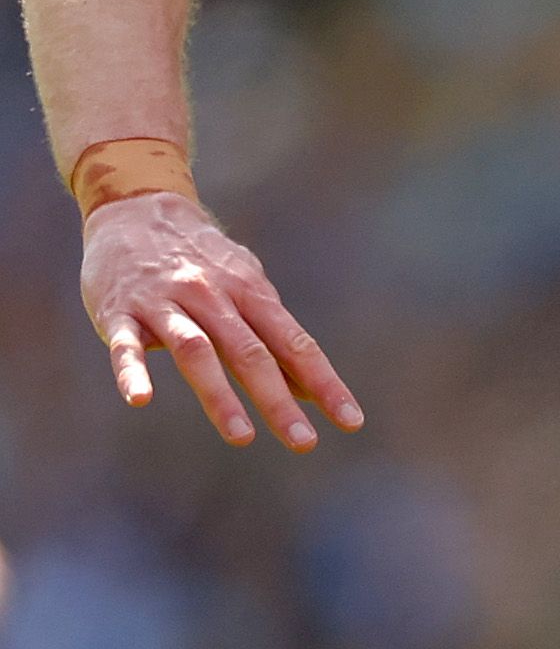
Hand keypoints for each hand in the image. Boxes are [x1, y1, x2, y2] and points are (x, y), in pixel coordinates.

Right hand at [80, 192, 364, 449]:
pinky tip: (140, 400)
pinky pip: (125, 345)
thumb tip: (310, 389)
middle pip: (250, 352)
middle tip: (304, 443)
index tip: (351, 421)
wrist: (135, 206)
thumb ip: (274, 337)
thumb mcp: (247, 285)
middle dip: (278, 399)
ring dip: (219, 395)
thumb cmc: (202, 260)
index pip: (294, 343)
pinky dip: (132, 372)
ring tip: (242, 437)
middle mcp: (211, 296)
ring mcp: (164, 303)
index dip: (324, 382)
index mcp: (250, 292)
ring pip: (195, 350)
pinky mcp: (119, 311)